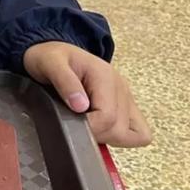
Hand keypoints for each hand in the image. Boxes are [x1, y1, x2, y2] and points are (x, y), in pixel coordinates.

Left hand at [23, 41, 151, 147]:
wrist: (53, 51)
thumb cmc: (51, 57)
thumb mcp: (50, 63)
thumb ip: (64, 81)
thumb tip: (80, 106)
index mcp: (105, 75)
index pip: (107, 117)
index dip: (89, 127)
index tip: (70, 124)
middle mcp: (121, 86)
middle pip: (120, 130)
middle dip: (97, 134)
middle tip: (76, 124)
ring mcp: (126, 97)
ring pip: (135, 135)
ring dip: (110, 137)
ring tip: (88, 125)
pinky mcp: (127, 106)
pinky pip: (139, 133)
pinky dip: (123, 137)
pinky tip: (102, 128)